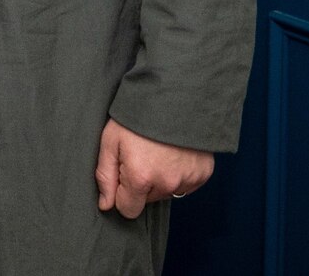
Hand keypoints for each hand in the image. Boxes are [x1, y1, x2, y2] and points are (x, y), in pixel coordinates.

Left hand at [95, 118, 213, 218]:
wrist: (175, 98)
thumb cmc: (137, 118)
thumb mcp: (110, 142)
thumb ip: (105, 176)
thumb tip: (106, 205)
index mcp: (140, 177)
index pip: (128, 209)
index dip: (121, 194)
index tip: (122, 175)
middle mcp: (167, 184)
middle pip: (147, 200)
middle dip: (140, 183)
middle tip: (140, 156)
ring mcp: (188, 180)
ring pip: (166, 192)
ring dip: (160, 179)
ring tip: (157, 153)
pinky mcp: (203, 174)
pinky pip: (185, 185)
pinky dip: (178, 174)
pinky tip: (173, 154)